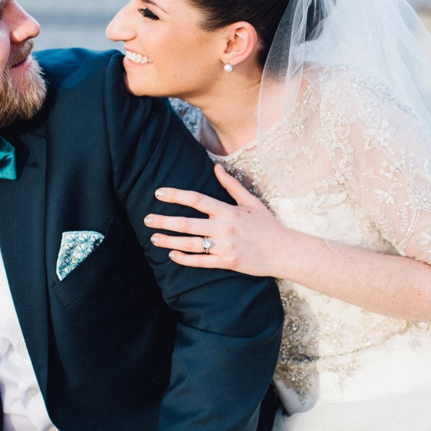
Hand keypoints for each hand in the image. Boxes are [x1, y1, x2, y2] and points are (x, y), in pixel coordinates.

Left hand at [147, 164, 292, 277]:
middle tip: (146, 218)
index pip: (196, 200)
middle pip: (187, 224)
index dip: (176, 195)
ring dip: (169, 241)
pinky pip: (201, 261)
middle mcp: (224, 228)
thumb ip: (231, 185)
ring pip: (190, 244)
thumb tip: (216, 168)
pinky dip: (184, 259)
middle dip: (164, 220)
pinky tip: (172, 256)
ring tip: (154, 238)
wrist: (284, 251)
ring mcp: (225, 247)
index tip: (159, 193)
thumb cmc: (267, 225)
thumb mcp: (251, 201)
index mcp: (228, 211)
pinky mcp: (227, 262)